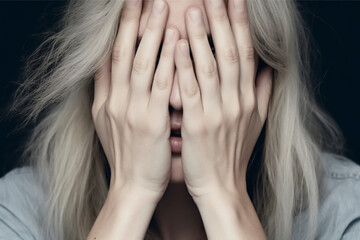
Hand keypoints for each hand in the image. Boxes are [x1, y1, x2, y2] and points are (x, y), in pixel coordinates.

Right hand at [92, 0, 178, 195]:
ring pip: (140, 63)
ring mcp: (132, 110)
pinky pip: (161, 85)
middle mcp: (115, 101)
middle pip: (122, 52)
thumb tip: (106, 67)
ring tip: (160, 6)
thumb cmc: (127, 154)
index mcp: (106, 100)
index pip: (109, 56)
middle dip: (132, 21)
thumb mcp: (108, 122)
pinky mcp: (151, 121)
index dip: (118, 29)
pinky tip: (177, 40)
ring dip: (150, 33)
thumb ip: (108, 93)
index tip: (127, 6)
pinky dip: (168, 61)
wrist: (134, 185)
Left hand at [174, 0, 272, 200]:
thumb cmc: (233, 154)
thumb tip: (269, 70)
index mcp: (248, 100)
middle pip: (231, 54)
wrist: (221, 186)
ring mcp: (217, 112)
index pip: (248, 55)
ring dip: (202, 37)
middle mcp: (236, 102)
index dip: (243, 26)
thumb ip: (263, 94)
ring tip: (193, 11)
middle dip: (224, 22)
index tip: (238, 2)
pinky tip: (176, 45)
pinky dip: (184, 66)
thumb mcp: (256, 124)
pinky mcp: (197, 123)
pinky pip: (190, 90)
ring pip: (210, 67)